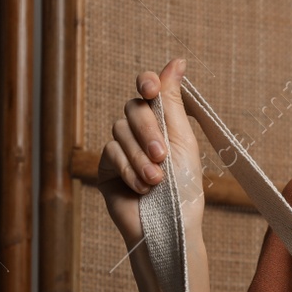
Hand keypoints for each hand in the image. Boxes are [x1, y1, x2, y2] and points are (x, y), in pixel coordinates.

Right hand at [97, 57, 203, 247]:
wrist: (170, 230)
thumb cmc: (185, 191)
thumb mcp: (183, 143)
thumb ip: (173, 103)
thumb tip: (177, 61)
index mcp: (164, 124)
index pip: (149, 89)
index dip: (147, 83)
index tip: (150, 89)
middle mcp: (141, 132)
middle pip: (132, 108)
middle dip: (148, 131)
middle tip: (162, 156)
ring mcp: (122, 148)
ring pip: (120, 129)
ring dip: (140, 156)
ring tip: (156, 181)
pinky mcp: (106, 167)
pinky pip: (110, 152)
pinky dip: (128, 169)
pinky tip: (142, 188)